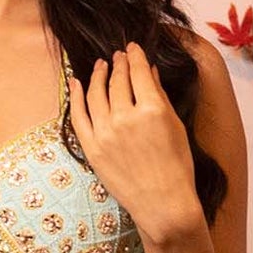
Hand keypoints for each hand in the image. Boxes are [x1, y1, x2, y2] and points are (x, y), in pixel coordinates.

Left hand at [66, 43, 200, 246]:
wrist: (163, 204)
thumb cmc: (177, 167)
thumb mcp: (175, 127)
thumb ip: (159, 96)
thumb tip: (149, 71)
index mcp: (152, 110)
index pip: (139, 72)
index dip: (135, 56)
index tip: (132, 48)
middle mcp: (126, 118)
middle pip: (117, 81)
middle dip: (118, 64)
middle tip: (118, 56)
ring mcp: (105, 133)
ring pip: (96, 93)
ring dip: (98, 75)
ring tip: (101, 65)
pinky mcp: (92, 148)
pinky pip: (78, 116)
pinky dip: (75, 96)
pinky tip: (76, 83)